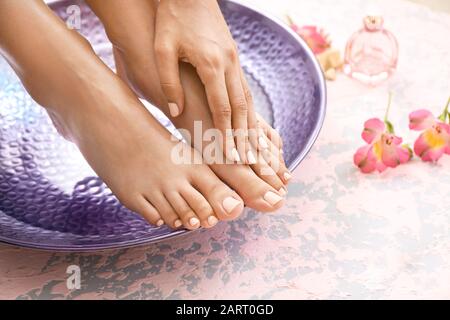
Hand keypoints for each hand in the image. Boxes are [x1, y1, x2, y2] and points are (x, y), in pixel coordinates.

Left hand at [154, 0, 258, 162]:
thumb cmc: (171, 19)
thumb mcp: (163, 49)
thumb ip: (169, 82)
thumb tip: (176, 112)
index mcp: (211, 63)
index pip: (223, 107)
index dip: (226, 134)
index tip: (230, 157)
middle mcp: (229, 64)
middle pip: (242, 108)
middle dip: (245, 137)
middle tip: (250, 162)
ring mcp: (235, 60)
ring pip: (248, 99)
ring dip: (250, 126)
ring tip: (255, 150)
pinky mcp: (234, 57)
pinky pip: (245, 89)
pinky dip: (249, 110)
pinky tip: (248, 123)